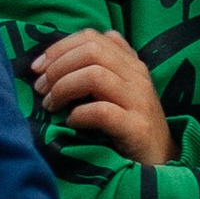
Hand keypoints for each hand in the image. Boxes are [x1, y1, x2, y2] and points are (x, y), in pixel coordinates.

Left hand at [27, 29, 172, 165]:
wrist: (162, 161)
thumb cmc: (131, 125)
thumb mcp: (120, 90)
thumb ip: (102, 67)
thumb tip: (70, 50)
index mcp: (131, 63)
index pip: (93, 37)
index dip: (60, 48)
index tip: (37, 68)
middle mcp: (137, 76)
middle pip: (92, 51)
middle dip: (58, 67)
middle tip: (41, 89)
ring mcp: (139, 101)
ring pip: (95, 76)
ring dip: (64, 88)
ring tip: (51, 106)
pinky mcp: (137, 128)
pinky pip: (102, 112)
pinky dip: (79, 114)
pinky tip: (70, 122)